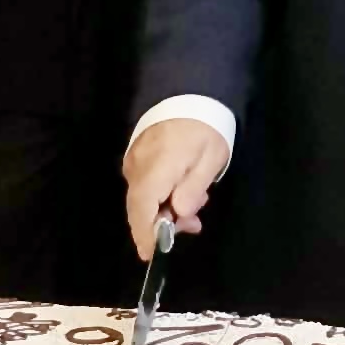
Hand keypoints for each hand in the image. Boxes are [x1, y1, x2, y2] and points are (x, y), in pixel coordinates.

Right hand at [122, 119, 230, 260]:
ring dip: (164, 208)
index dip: (145, 234)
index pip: (142, 209)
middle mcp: (138, 167)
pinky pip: (144, 183)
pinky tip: (182, 191)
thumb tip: (180, 214)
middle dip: (162, 224)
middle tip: (193, 225)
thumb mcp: (210, 158)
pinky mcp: (137, 155)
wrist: (189, 90)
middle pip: (140, 207)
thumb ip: (193, 188)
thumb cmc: (204, 126)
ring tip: (195, 205)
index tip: (151, 254)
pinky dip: (160, 194)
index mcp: (156, 169)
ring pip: (143, 196)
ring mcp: (134, 160)